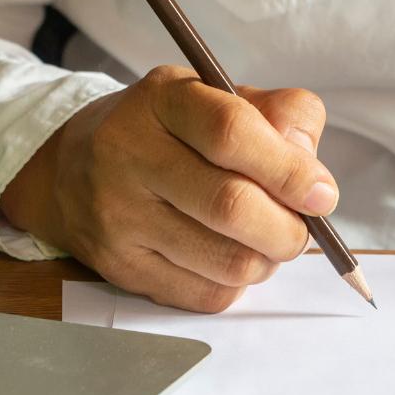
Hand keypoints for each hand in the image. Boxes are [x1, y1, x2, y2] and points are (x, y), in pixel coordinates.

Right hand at [0, 65, 338, 312]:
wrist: (72, 170)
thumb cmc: (169, 133)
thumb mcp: (220, 99)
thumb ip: (280, 118)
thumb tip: (313, 176)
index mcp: (162, 99)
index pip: (231, 133)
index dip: (289, 170)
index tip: (322, 195)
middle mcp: (129, 154)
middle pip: (231, 206)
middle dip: (288, 228)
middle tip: (301, 229)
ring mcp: (119, 216)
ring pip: (227, 261)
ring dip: (267, 260)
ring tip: (264, 241)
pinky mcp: (120, 267)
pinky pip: (207, 295)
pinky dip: (236, 284)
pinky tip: (227, 257)